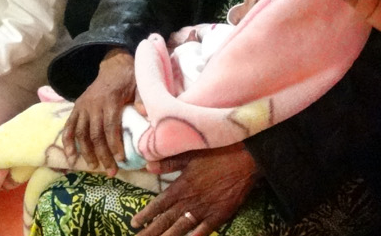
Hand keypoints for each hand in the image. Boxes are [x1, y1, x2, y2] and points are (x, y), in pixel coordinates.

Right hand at [61, 48, 135, 173]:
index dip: (115, 144)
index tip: (121, 159)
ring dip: (86, 152)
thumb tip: (145, 114)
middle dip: (103, 154)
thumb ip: (141, 98)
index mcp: (109, 100)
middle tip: (111, 171)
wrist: (114, 65)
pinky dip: (68, 143)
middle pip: (95, 134)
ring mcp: (82, 107)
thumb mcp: (139, 83)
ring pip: (81, 133)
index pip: (110, 126)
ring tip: (94, 167)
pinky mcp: (76, 108)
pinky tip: (70, 157)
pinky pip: (69, 127)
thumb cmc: (129, 78)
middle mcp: (93, 105)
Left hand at [131, 143, 258, 235]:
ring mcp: (204, 210)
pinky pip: (204, 231)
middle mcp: (189, 201)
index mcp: (181, 186)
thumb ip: (169, 162)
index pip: (158, 204)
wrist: (247, 158)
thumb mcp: (191, 153)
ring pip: (181, 229)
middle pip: (165, 221)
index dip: (145, 215)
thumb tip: (147, 165)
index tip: (133, 223)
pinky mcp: (220, 215)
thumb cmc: (218, 152)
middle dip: (150, 232)